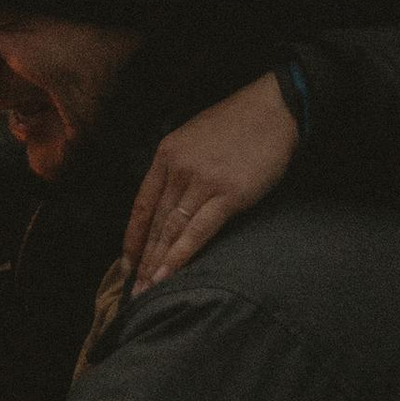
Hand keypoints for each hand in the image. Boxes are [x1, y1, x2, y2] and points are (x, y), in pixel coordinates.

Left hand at [121, 73, 298, 289]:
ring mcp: (202, 182)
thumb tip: (167, 202)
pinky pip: (198, 232)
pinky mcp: (229, 194)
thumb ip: (177, 168)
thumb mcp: (193, 137)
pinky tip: (169, 275)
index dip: (132, 238)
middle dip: (142, 259)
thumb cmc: (237, 124)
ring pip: (171, 230)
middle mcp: (178, 169)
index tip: (126, 264)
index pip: (141, 205)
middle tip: (132, 289)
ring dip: (157, 263)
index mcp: (166, 155)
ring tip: (147, 290)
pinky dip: (181, 256)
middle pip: (154, 222)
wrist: (274, 109)